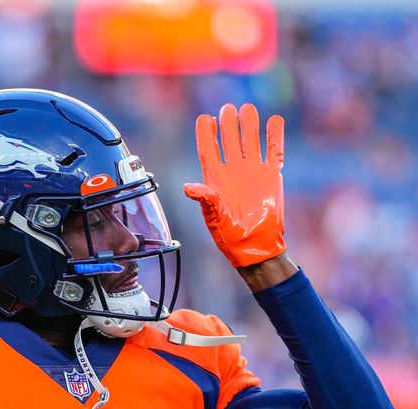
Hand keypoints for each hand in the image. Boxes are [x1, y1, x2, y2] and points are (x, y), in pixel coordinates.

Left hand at [184, 103, 284, 267]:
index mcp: (214, 177)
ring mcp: (252, 171)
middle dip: (228, 124)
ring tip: (247, 109)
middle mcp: (232, 170)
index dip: (205, 134)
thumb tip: (187, 187)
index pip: (208, 149)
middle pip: (229, 140)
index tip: (205, 118)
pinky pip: (274, 151)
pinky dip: (275, 136)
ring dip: (249, 125)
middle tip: (228, 108)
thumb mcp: (212, 215)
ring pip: (250, 141)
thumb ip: (205, 198)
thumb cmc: (229, 233)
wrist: (255, 245)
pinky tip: (274, 121)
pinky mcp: (270, 176)